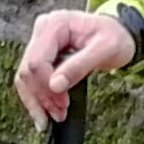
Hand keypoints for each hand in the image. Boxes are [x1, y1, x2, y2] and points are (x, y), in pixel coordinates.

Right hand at [15, 8, 138, 125]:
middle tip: (59, 116)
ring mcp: (39, 41)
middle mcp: (42, 29)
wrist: (119, 33)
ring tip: (51, 119)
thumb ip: (79, 66)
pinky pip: (31, 79)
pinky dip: (37, 97)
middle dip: (41, 97)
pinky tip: (44, 113)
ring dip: (36, 101)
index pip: (37, 61)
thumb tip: (54, 86)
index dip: (47, 87)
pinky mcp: (41, 53)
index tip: (64, 105)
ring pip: (25, 77)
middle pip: (28, 71)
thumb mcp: (105, 50)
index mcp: (55, 24)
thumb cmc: (116, 37)